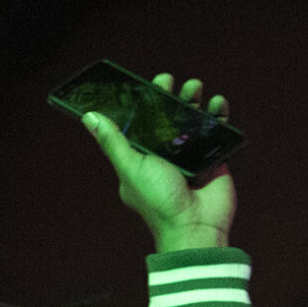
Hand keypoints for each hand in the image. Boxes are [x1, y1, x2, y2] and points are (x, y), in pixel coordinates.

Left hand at [79, 75, 235, 252]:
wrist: (195, 226)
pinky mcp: (213, 156)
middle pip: (167, 115)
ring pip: (192, 119)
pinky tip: (217, 103)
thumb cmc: (158, 201)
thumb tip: (89, 117)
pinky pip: (217, 130)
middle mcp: (165, 153)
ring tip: (194, 87)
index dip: (143, 101)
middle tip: (170, 81)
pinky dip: (218, 114)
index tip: (148, 83)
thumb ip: (114, 142)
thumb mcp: (131, 168)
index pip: (141, 121)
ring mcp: (190, 154)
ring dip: (193, 99)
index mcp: (141, 155)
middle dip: (169, 95)